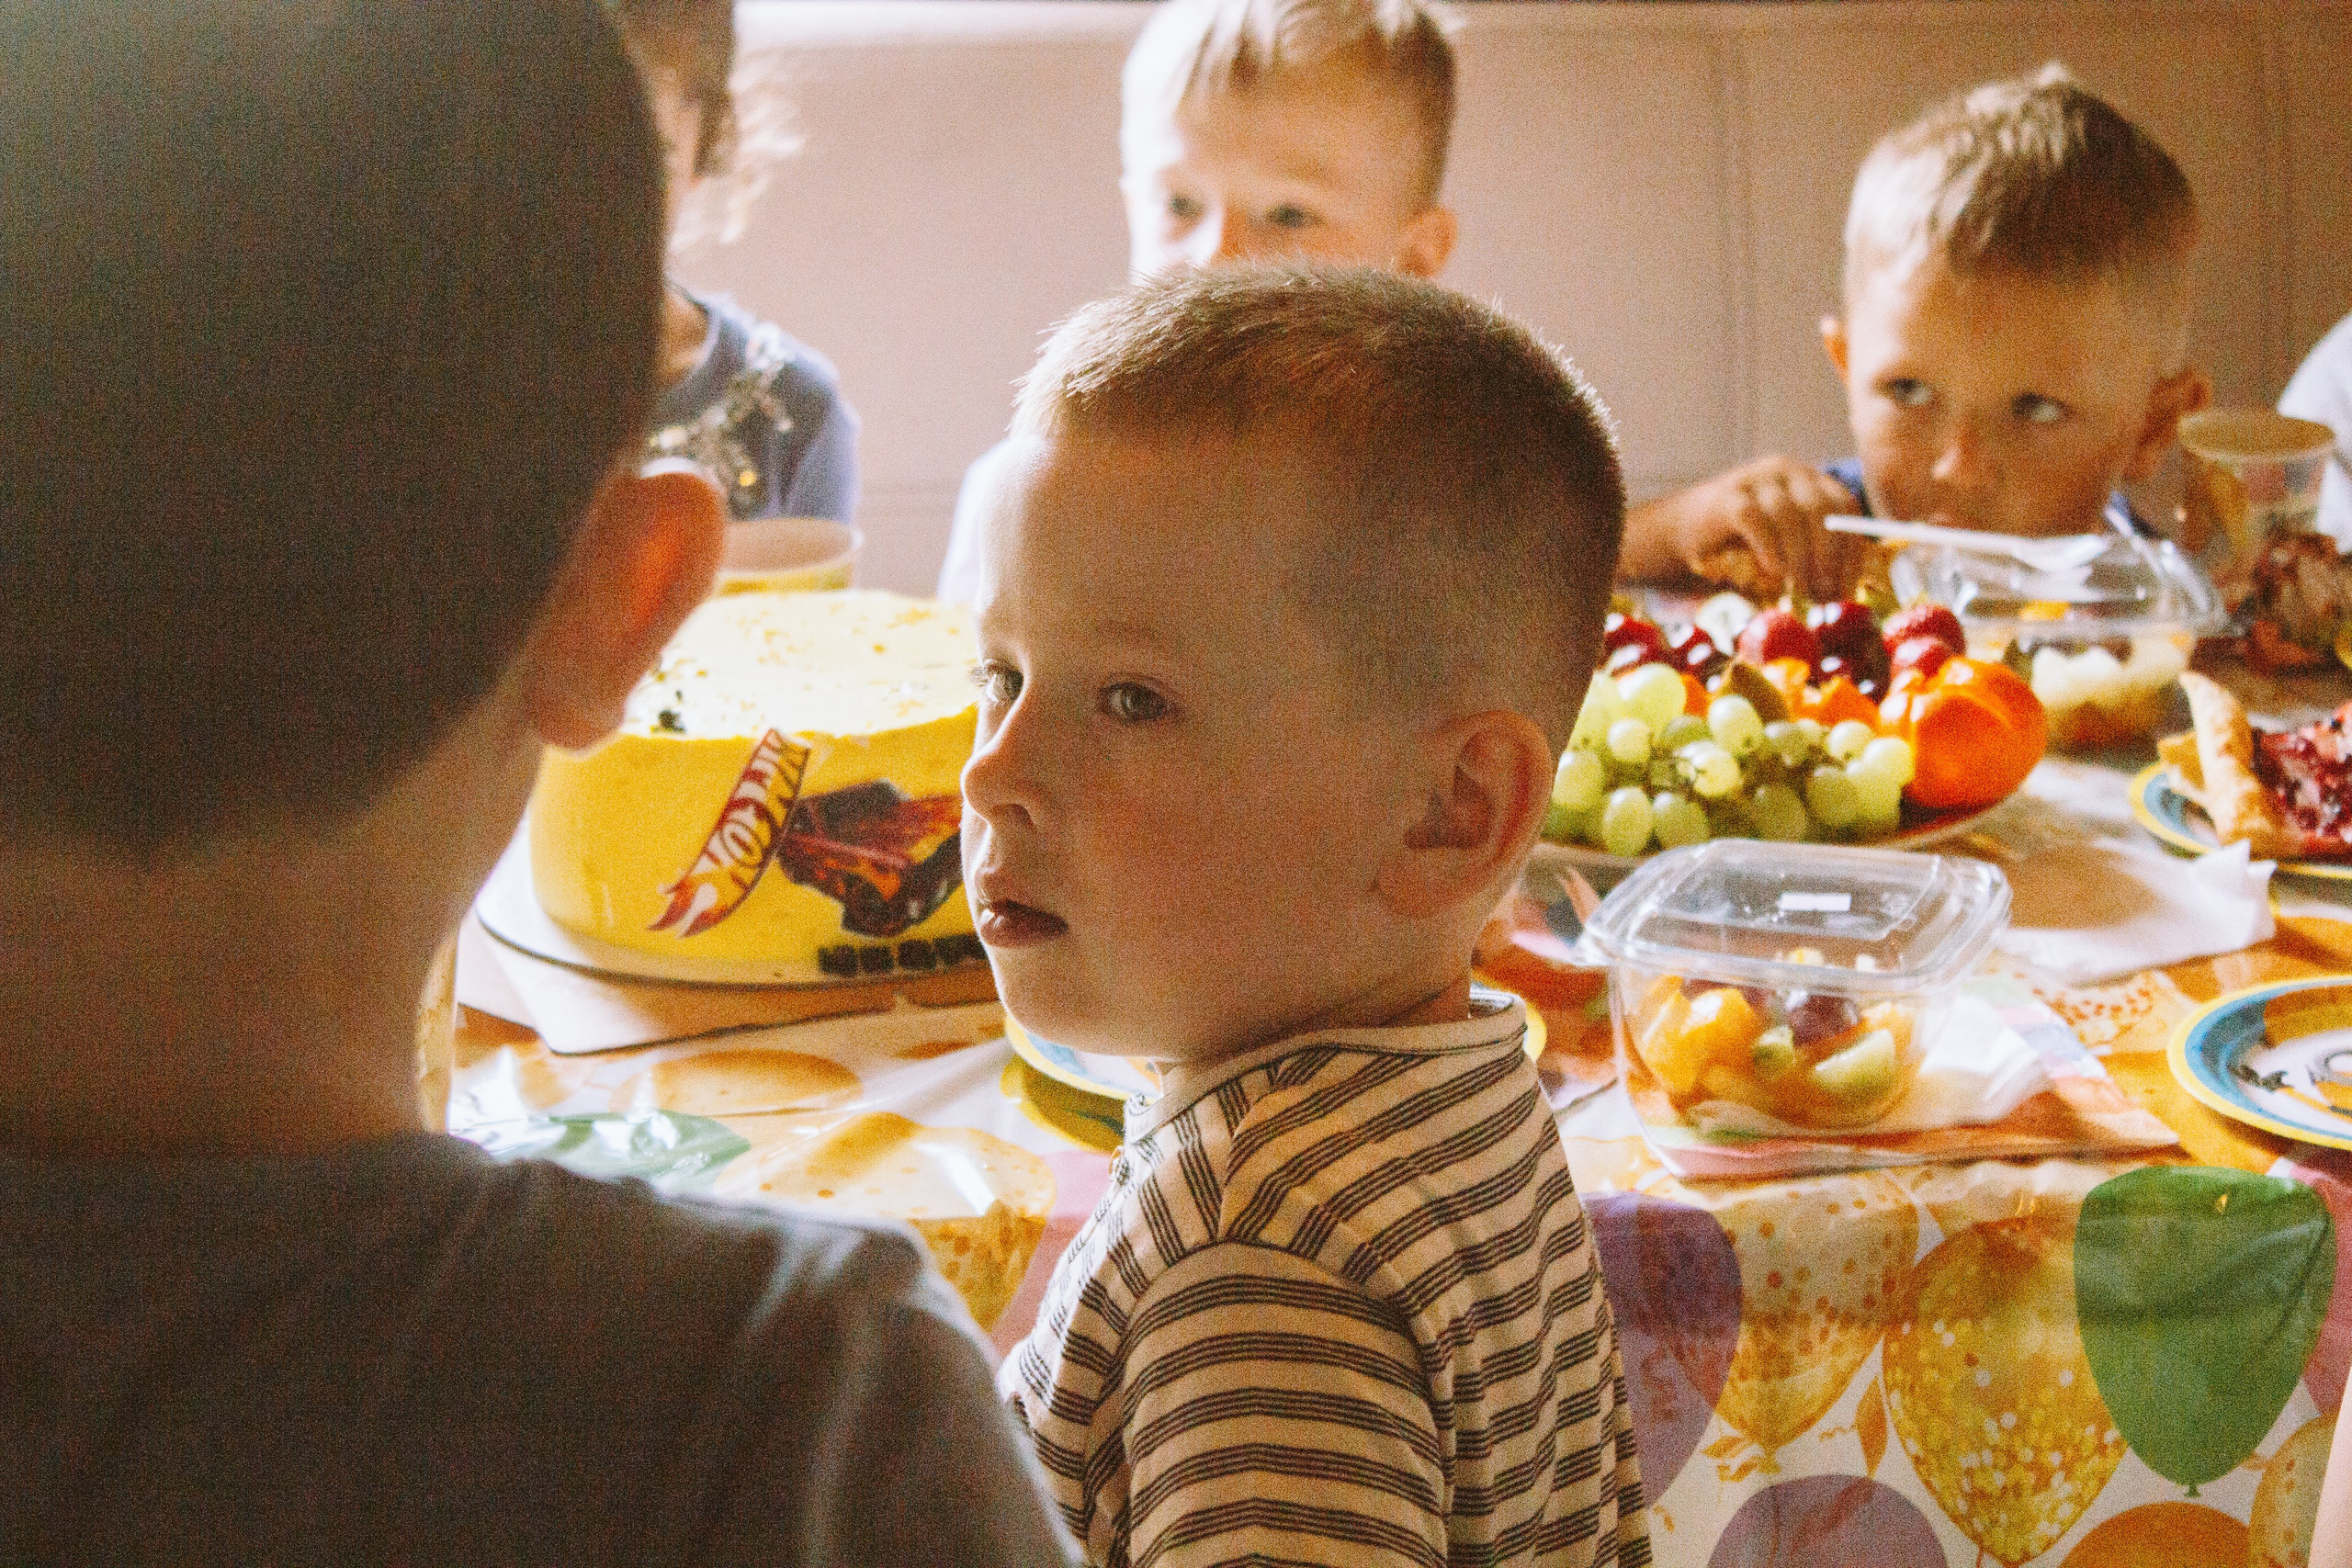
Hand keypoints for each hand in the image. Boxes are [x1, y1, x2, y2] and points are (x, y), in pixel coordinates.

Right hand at [1627, 457, 1860, 600]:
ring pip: (1793, 516)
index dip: (1851, 549)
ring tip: (1798, 589)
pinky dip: (1769, 549)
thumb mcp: (1782, 544)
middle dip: (1829, 557)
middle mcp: (1784, 470)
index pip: (1845, 506)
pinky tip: (1772, 573)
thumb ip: (1811, 552)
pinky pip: (1757, 522)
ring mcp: (1755, 479)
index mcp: (1805, 478)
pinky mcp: (1728, 496)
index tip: (1847, 587)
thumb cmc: (1733, 545)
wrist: (1676, 533)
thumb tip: (1842, 588)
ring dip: (1801, 559)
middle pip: (1824, 509)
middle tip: (1823, 593)